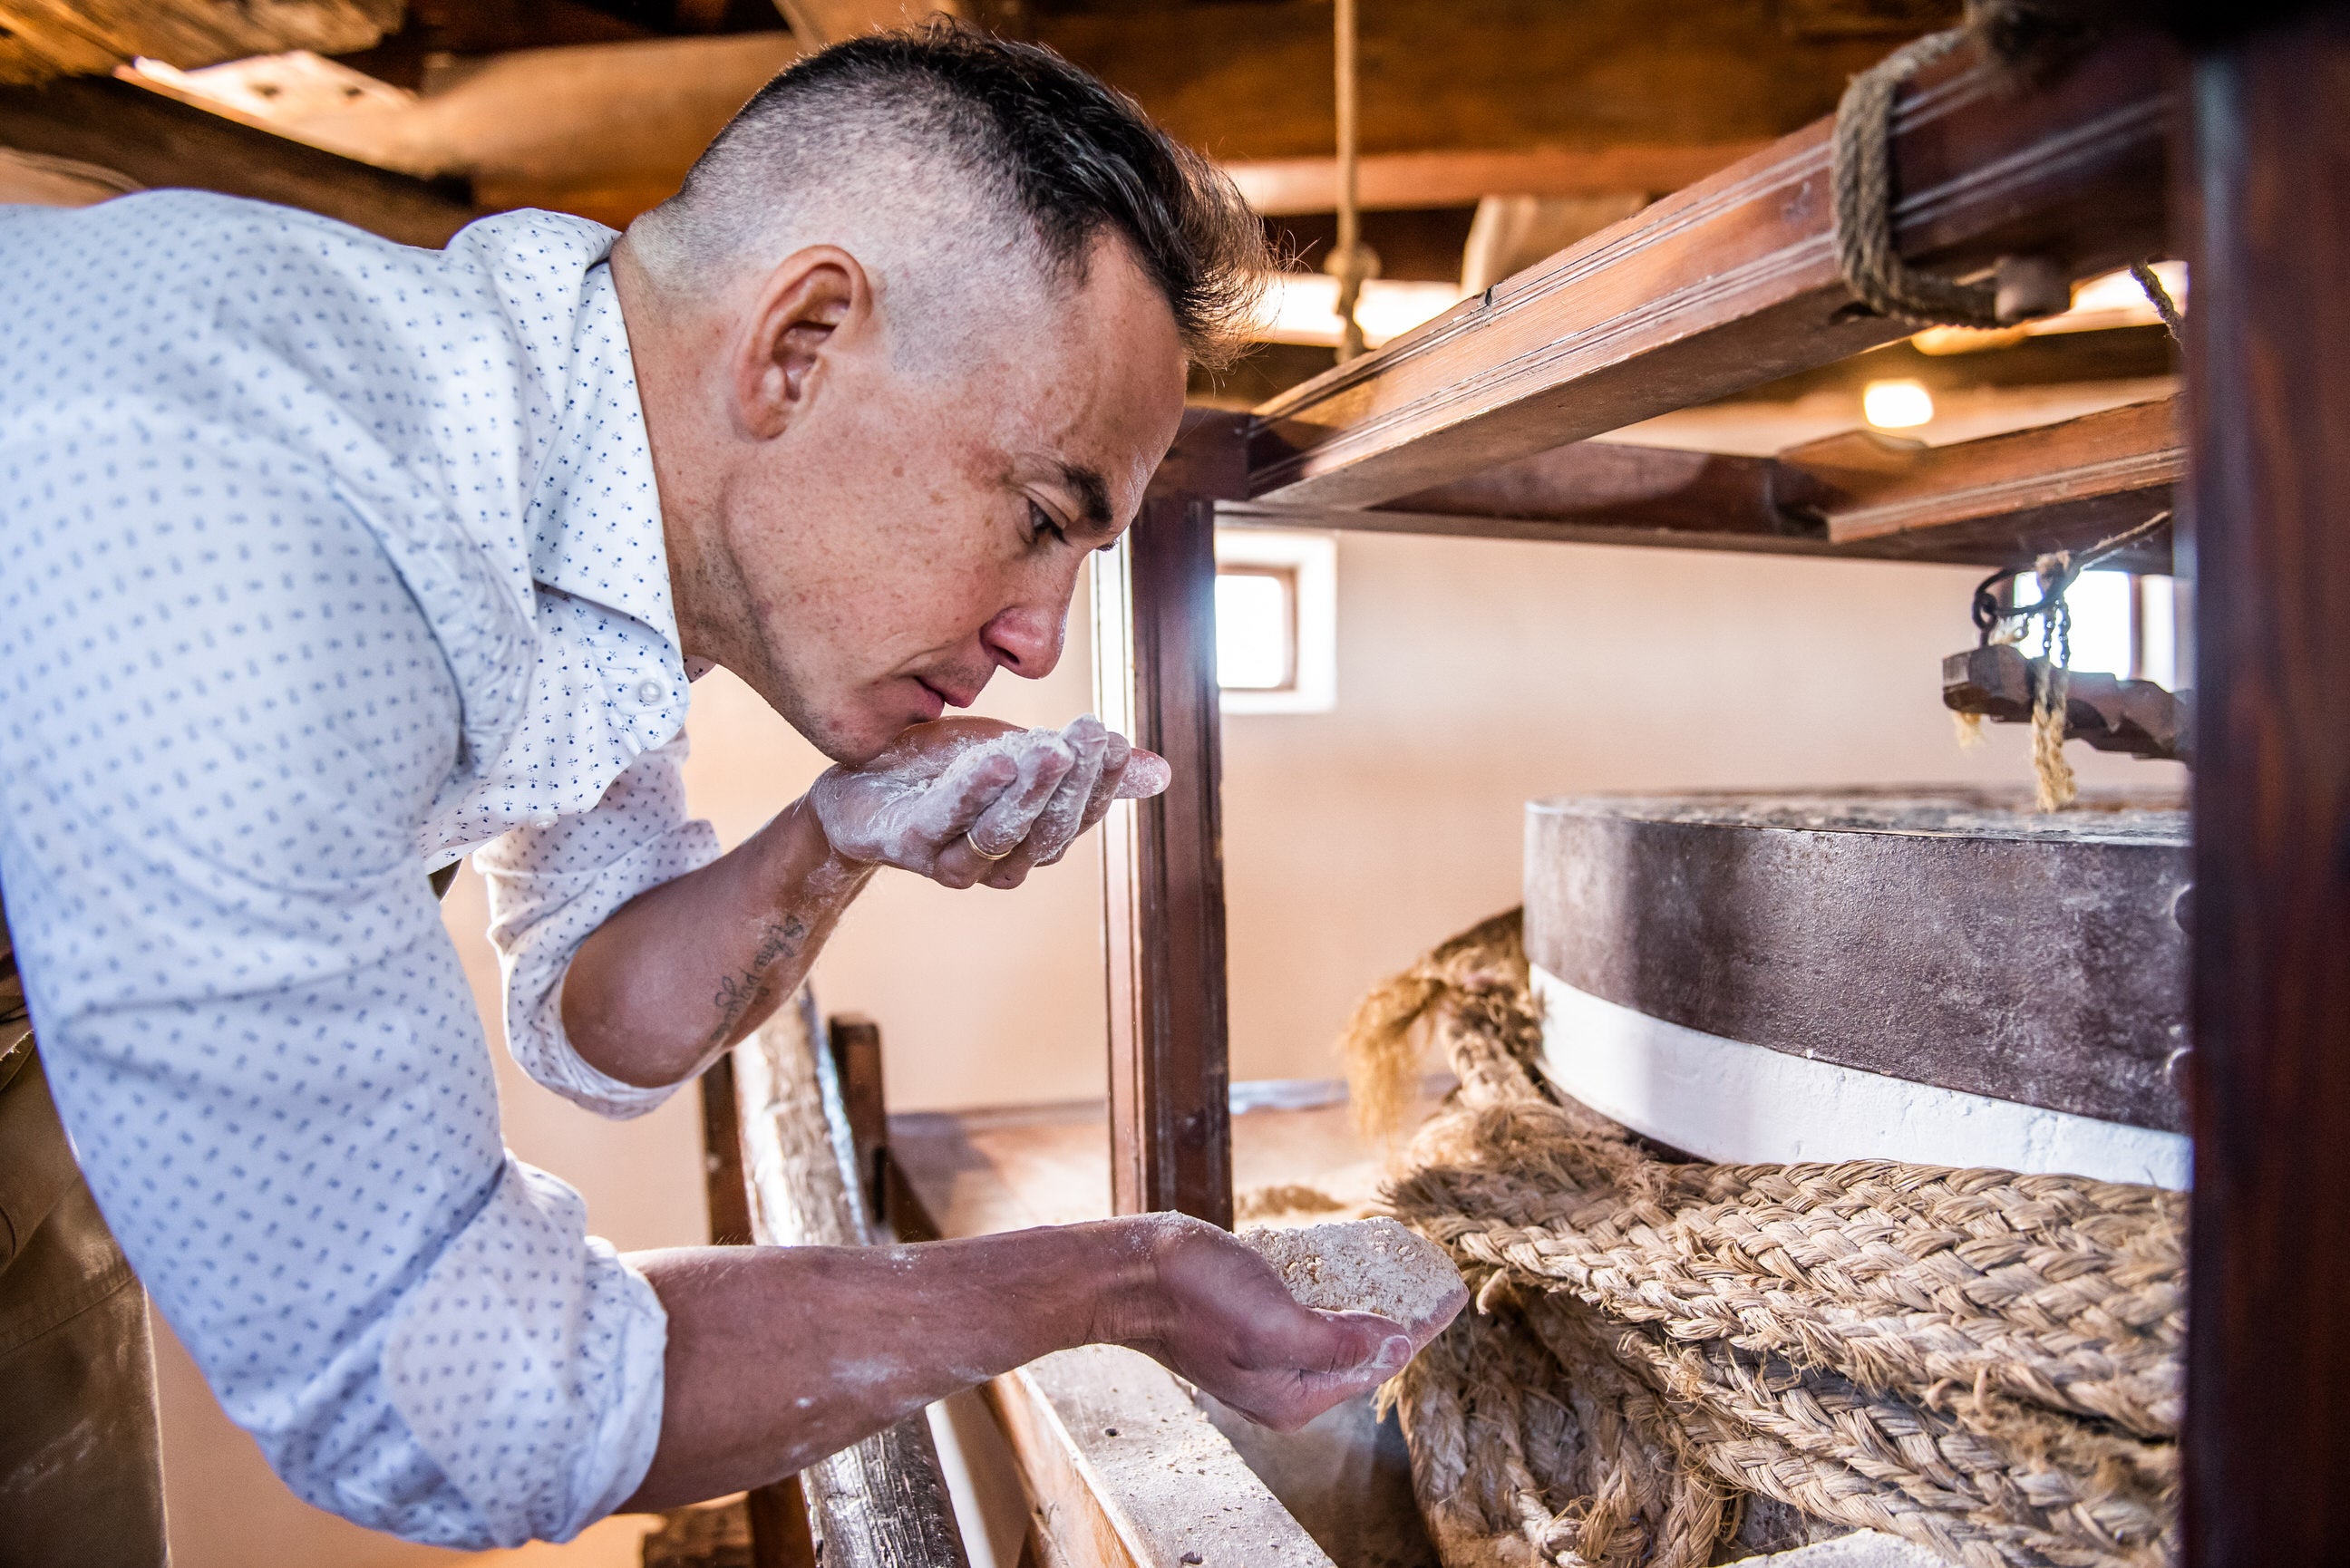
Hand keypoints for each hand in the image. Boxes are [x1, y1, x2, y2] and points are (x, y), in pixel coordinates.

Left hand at [808, 716, 1170, 889]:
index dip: (1102, 784)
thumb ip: (1079, 766)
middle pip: (1047, 832)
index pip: (1079, 819)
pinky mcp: (908, 844)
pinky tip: (997, 757)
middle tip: (1095, 734)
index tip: (1116, 739)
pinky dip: (973, 790)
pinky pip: (945, 820)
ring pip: (1002, 834)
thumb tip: (1162, 772)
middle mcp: (998, 863)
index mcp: (1031, 844)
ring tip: (1056, 749)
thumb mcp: (1021, 757)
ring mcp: (951, 859)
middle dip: (1075, 784)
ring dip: (1032, 793)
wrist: (855, 781)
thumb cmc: (942, 770)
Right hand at [1109, 1214, 1465, 1431]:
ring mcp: (1262, 1354)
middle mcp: (1282, 1384)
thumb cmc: (1195, 1298)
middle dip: (1400, 1315)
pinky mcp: (1246, 1323)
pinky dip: (1330, 1288)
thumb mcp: (1275, 1324)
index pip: (1376, 1363)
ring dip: (1368, 1298)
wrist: (1127, 1274)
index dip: (1419, 1326)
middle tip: (1434, 1278)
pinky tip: (1347, 1262)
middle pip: (1359, 1349)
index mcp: (1294, 1398)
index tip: (1452, 1293)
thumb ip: (1338, 1342)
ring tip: (1402, 1267)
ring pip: (1333, 1327)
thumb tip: (1396, 1345)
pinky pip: (1303, 1309)